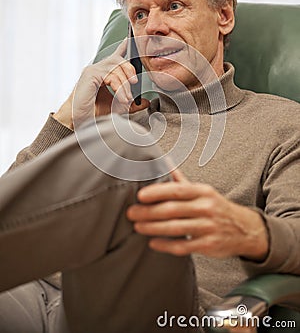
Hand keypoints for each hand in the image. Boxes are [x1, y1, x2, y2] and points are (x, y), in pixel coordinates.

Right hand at [54, 39, 148, 128]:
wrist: (78, 122)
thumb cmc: (93, 114)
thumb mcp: (117, 107)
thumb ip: (131, 103)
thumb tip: (145, 102)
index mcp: (101, 73)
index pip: (113, 57)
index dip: (122, 47)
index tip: (129, 39)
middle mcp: (95, 69)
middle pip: (118, 60)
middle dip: (129, 70)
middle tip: (135, 83)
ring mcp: (92, 70)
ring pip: (116, 68)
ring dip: (125, 85)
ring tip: (126, 99)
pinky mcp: (90, 75)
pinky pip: (111, 75)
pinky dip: (120, 87)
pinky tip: (122, 98)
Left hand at [127, 169, 268, 259]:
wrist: (245, 229)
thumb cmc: (215, 207)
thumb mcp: (202, 191)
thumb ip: (181, 180)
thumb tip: (164, 161)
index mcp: (203, 192)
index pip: (178, 190)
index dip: (158, 192)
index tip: (140, 195)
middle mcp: (207, 208)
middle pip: (173, 210)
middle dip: (149, 212)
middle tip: (131, 213)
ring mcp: (209, 227)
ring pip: (176, 228)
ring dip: (154, 228)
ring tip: (137, 227)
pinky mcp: (209, 245)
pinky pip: (184, 246)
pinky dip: (167, 245)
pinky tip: (153, 243)